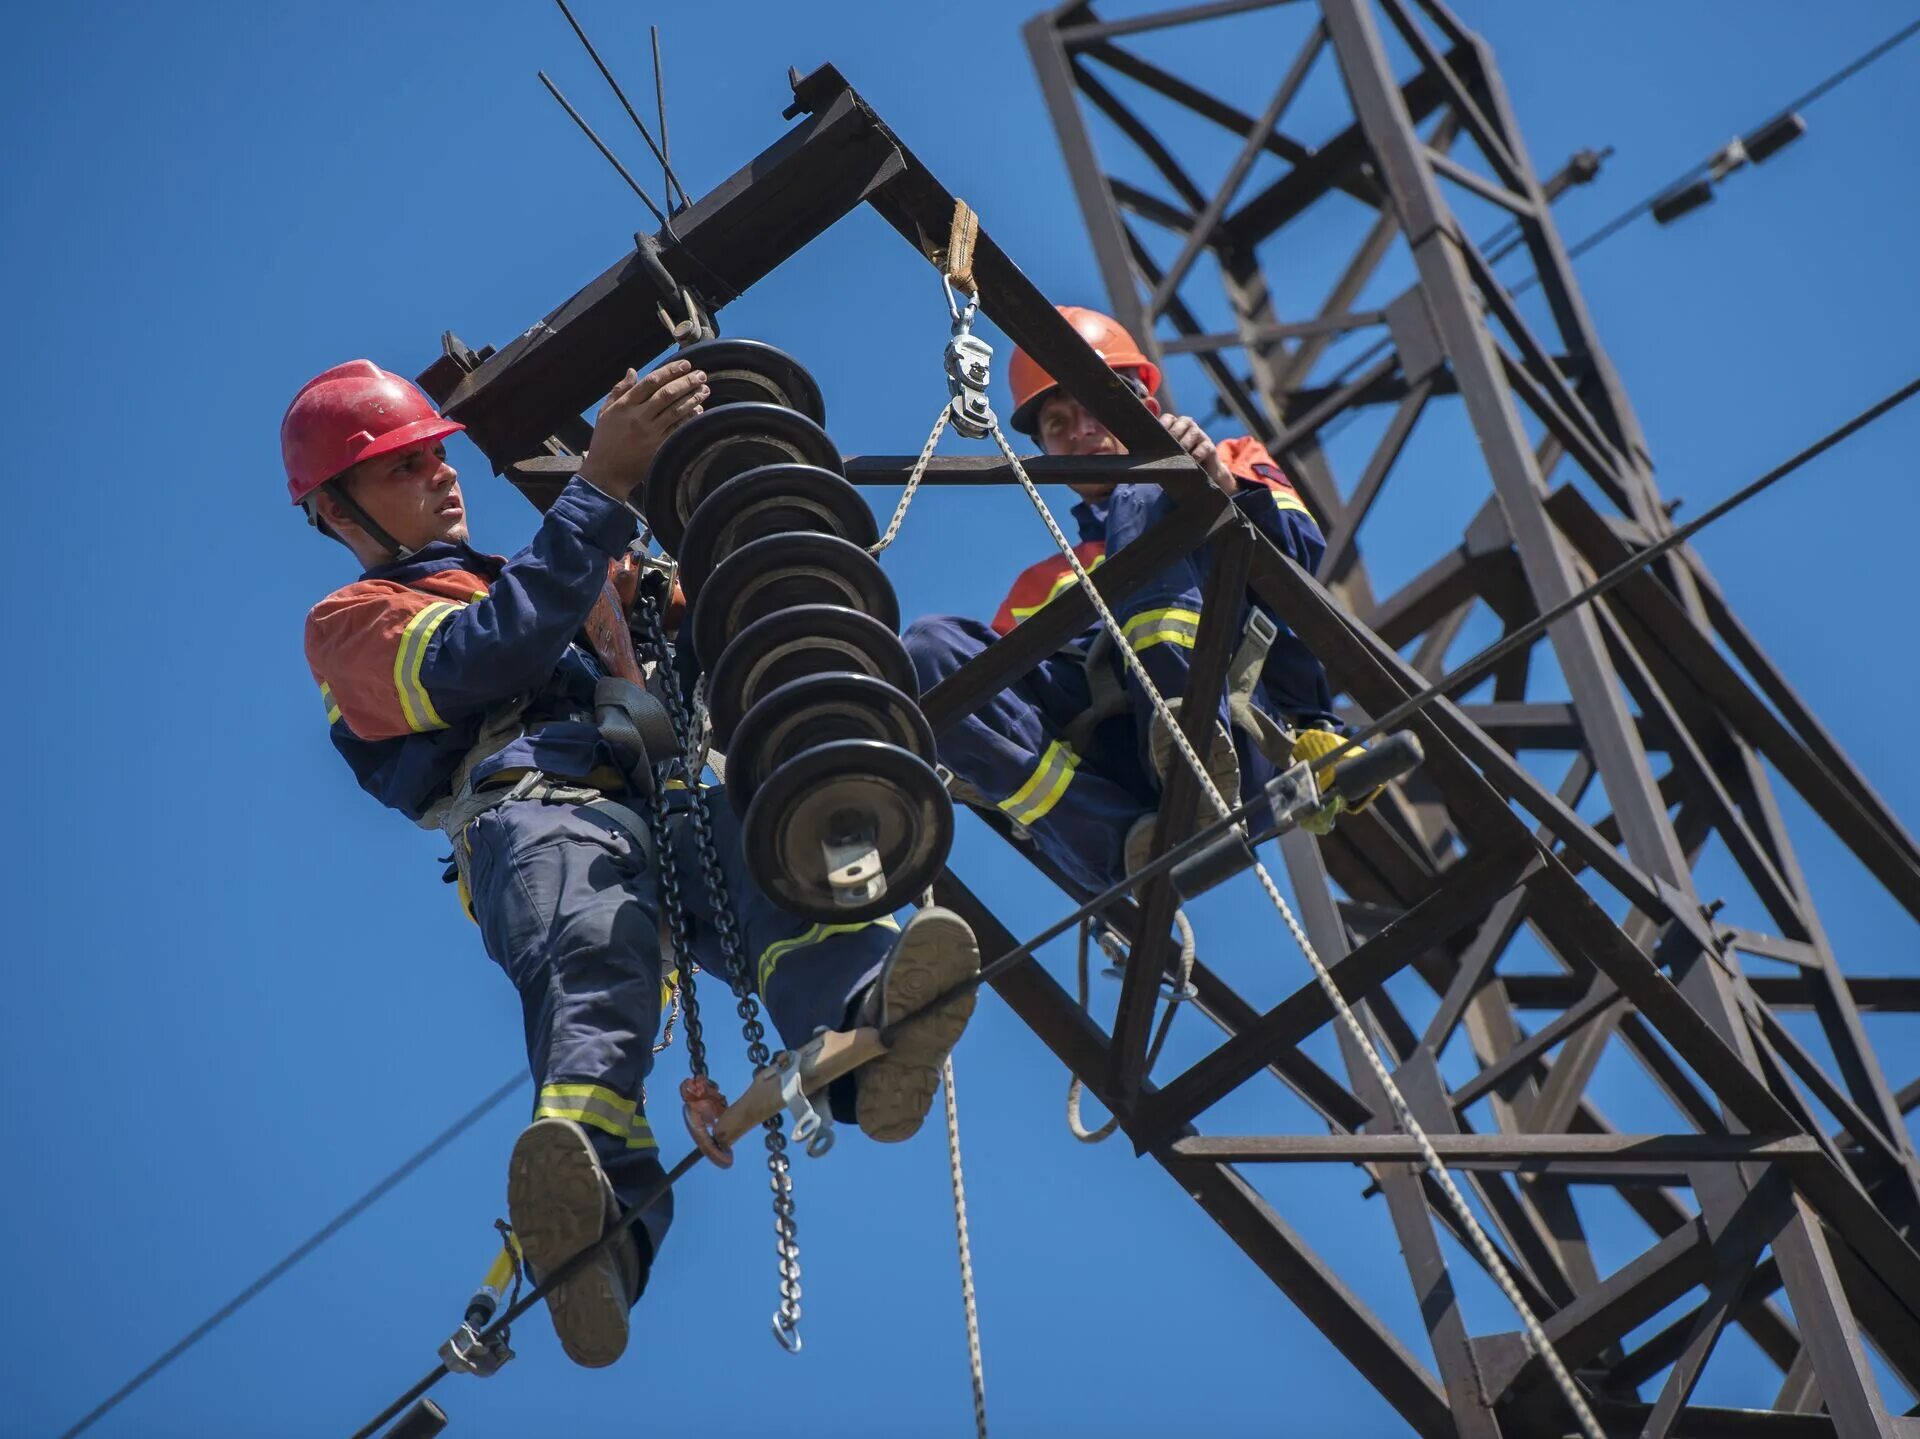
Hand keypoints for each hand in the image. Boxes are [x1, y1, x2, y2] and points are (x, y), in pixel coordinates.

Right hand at [579, 360, 708, 500]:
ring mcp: (650, 433)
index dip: (670, 371)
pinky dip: (690, 419)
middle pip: (667, 394)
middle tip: (701, 374)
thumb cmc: (604, 441)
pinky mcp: (658, 447)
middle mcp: (638, 417)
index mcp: (625, 405)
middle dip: (686, 382)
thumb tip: (632, 371)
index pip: (651, 382)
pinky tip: (699, 411)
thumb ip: (619, 390)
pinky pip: (678, 429)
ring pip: (675, 411)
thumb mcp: (605, 412)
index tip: (684, 364)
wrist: (606, 473)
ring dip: (692, 398)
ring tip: (705, 389)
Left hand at [1162, 412, 1237, 493]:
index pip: (1169, 418)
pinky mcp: (1210, 447)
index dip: (1163, 424)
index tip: (1156, 434)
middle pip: (1183, 421)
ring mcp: (1201, 436)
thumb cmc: (1179, 463)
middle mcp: (1189, 427)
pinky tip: (1192, 461)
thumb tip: (1142, 449)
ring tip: (1180, 453)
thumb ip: (1157, 447)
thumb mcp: (1167, 455)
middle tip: (1168, 444)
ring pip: (1194, 432)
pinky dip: (1197, 454)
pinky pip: (1204, 447)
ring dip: (1185, 442)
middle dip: (1174, 432)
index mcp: (1176, 426)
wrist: (1201, 476)